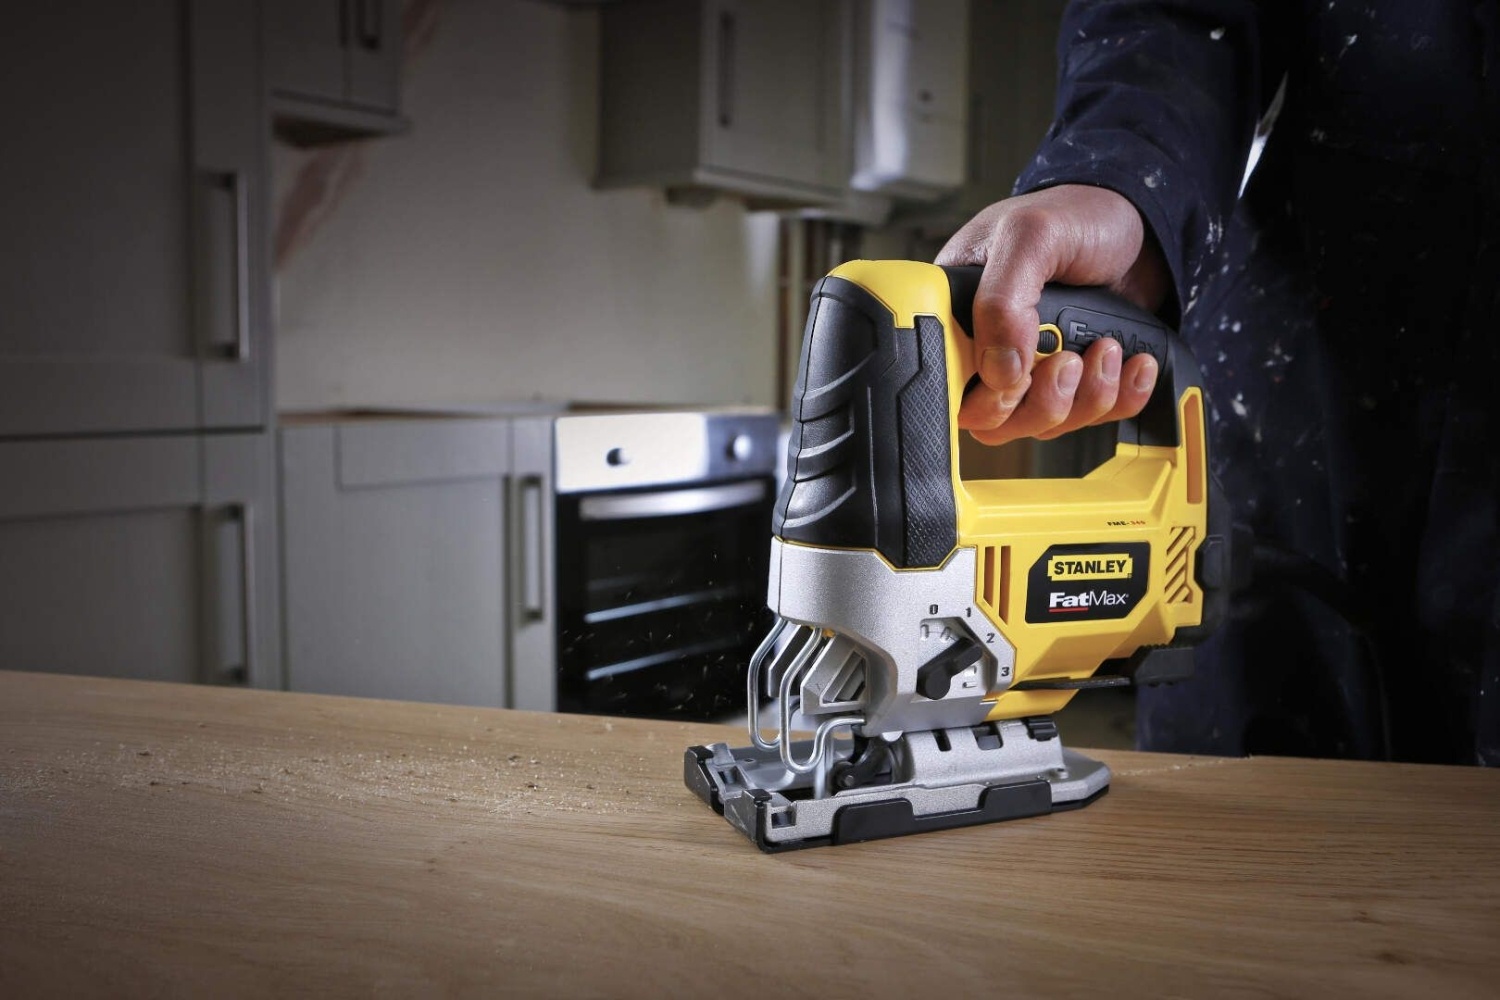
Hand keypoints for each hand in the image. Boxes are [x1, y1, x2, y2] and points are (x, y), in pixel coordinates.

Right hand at [935, 185, 1171, 445]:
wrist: (1142, 224)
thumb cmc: (1077, 214)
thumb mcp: (1030, 236)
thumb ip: (1002, 299)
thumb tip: (999, 370)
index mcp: (960, 310)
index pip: (947, 382)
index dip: (982, 395)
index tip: (1016, 377)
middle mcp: (990, 346)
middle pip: (995, 419)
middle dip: (1042, 401)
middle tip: (1068, 361)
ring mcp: (1034, 368)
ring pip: (1043, 423)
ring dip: (1086, 396)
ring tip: (1108, 347)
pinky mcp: (1078, 380)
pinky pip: (1091, 418)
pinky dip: (1120, 397)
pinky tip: (1134, 362)